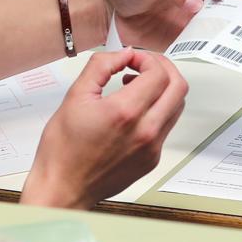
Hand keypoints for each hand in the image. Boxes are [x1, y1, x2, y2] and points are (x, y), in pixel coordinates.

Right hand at [21, 49, 187, 208]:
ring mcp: (152, 148)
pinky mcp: (151, 160)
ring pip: (176, 107)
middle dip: (163, 68)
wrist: (63, 187)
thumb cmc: (63, 149)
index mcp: (125, 112)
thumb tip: (122, 54)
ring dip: (163, 88)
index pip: (158, 73)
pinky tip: (133, 110)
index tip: (130, 58)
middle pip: (178, 87)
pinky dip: (157, 109)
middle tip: (142, 64)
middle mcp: (145, 131)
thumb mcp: (74, 96)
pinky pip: (166, 126)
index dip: (146, 58)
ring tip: (136, 85)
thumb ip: (100, 67)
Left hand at [102, 0, 241, 51]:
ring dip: (231, 23)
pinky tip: (206, 44)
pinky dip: (216, 42)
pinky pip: (214, 38)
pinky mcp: (193, 34)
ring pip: (232, 17)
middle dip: (237, 1)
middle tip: (220, 13)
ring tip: (216, 30)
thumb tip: (197, 5)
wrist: (108, 13)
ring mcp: (200, 12)